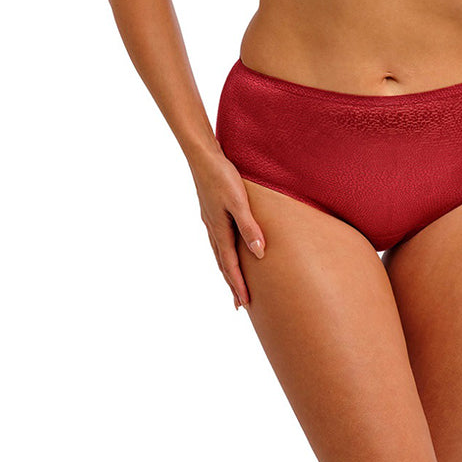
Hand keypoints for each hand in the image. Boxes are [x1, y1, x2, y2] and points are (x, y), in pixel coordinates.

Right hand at [188, 146, 265, 309]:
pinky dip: (224, 255)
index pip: (231, 265)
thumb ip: (249, 227)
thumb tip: (259, 253)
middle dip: (232, 284)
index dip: (239, 285)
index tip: (245, 303)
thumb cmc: (222, 177)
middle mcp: (213, 230)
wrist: (203, 157)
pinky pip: (218, 242)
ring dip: (228, 271)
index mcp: (220, 230)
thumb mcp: (239, 202)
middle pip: (223, 264)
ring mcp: (210, 222)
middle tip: (240, 304)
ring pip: (219, 254)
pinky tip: (227, 251)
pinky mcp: (211, 213)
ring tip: (234, 283)